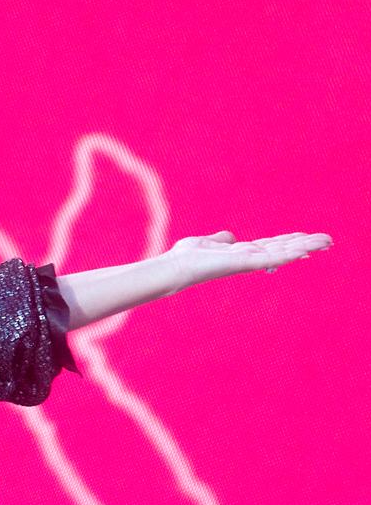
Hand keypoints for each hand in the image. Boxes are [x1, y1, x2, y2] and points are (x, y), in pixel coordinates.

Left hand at [167, 230, 332, 289]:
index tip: (309, 239)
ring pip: (283, 253)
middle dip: (306, 244)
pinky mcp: (245, 264)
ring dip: (305, 247)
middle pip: (283, 249)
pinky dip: (288, 255)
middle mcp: (249, 258)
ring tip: (327, 242)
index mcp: (242, 252)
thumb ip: (221, 240)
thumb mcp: (207, 242)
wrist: (176, 267)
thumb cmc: (187, 257)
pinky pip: (272, 259)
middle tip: (329, 241)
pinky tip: (305, 251)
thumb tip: (230, 237)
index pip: (272, 246)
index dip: (291, 242)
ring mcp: (249, 262)